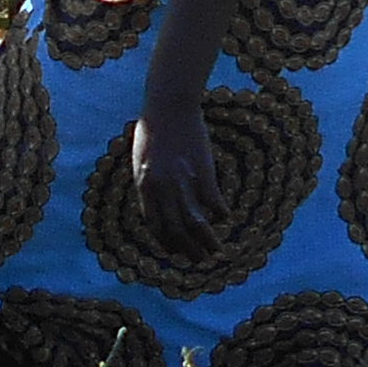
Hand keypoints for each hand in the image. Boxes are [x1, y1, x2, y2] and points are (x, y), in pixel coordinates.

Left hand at [131, 104, 217, 254]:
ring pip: (196, 222)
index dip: (166, 242)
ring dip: (206, 241)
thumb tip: (157, 204)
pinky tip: (225, 217)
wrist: (170, 106)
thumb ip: (149, 184)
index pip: (155, 225)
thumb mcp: (142, 160)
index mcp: (144, 187)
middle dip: (188, 250)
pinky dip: (220, 213)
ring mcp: (184, 182)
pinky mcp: (203, 172)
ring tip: (216, 251)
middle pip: (176, 230)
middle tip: (198, 260)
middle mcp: (163, 189)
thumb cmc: (153, 130)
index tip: (175, 250)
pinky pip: (214, 201)